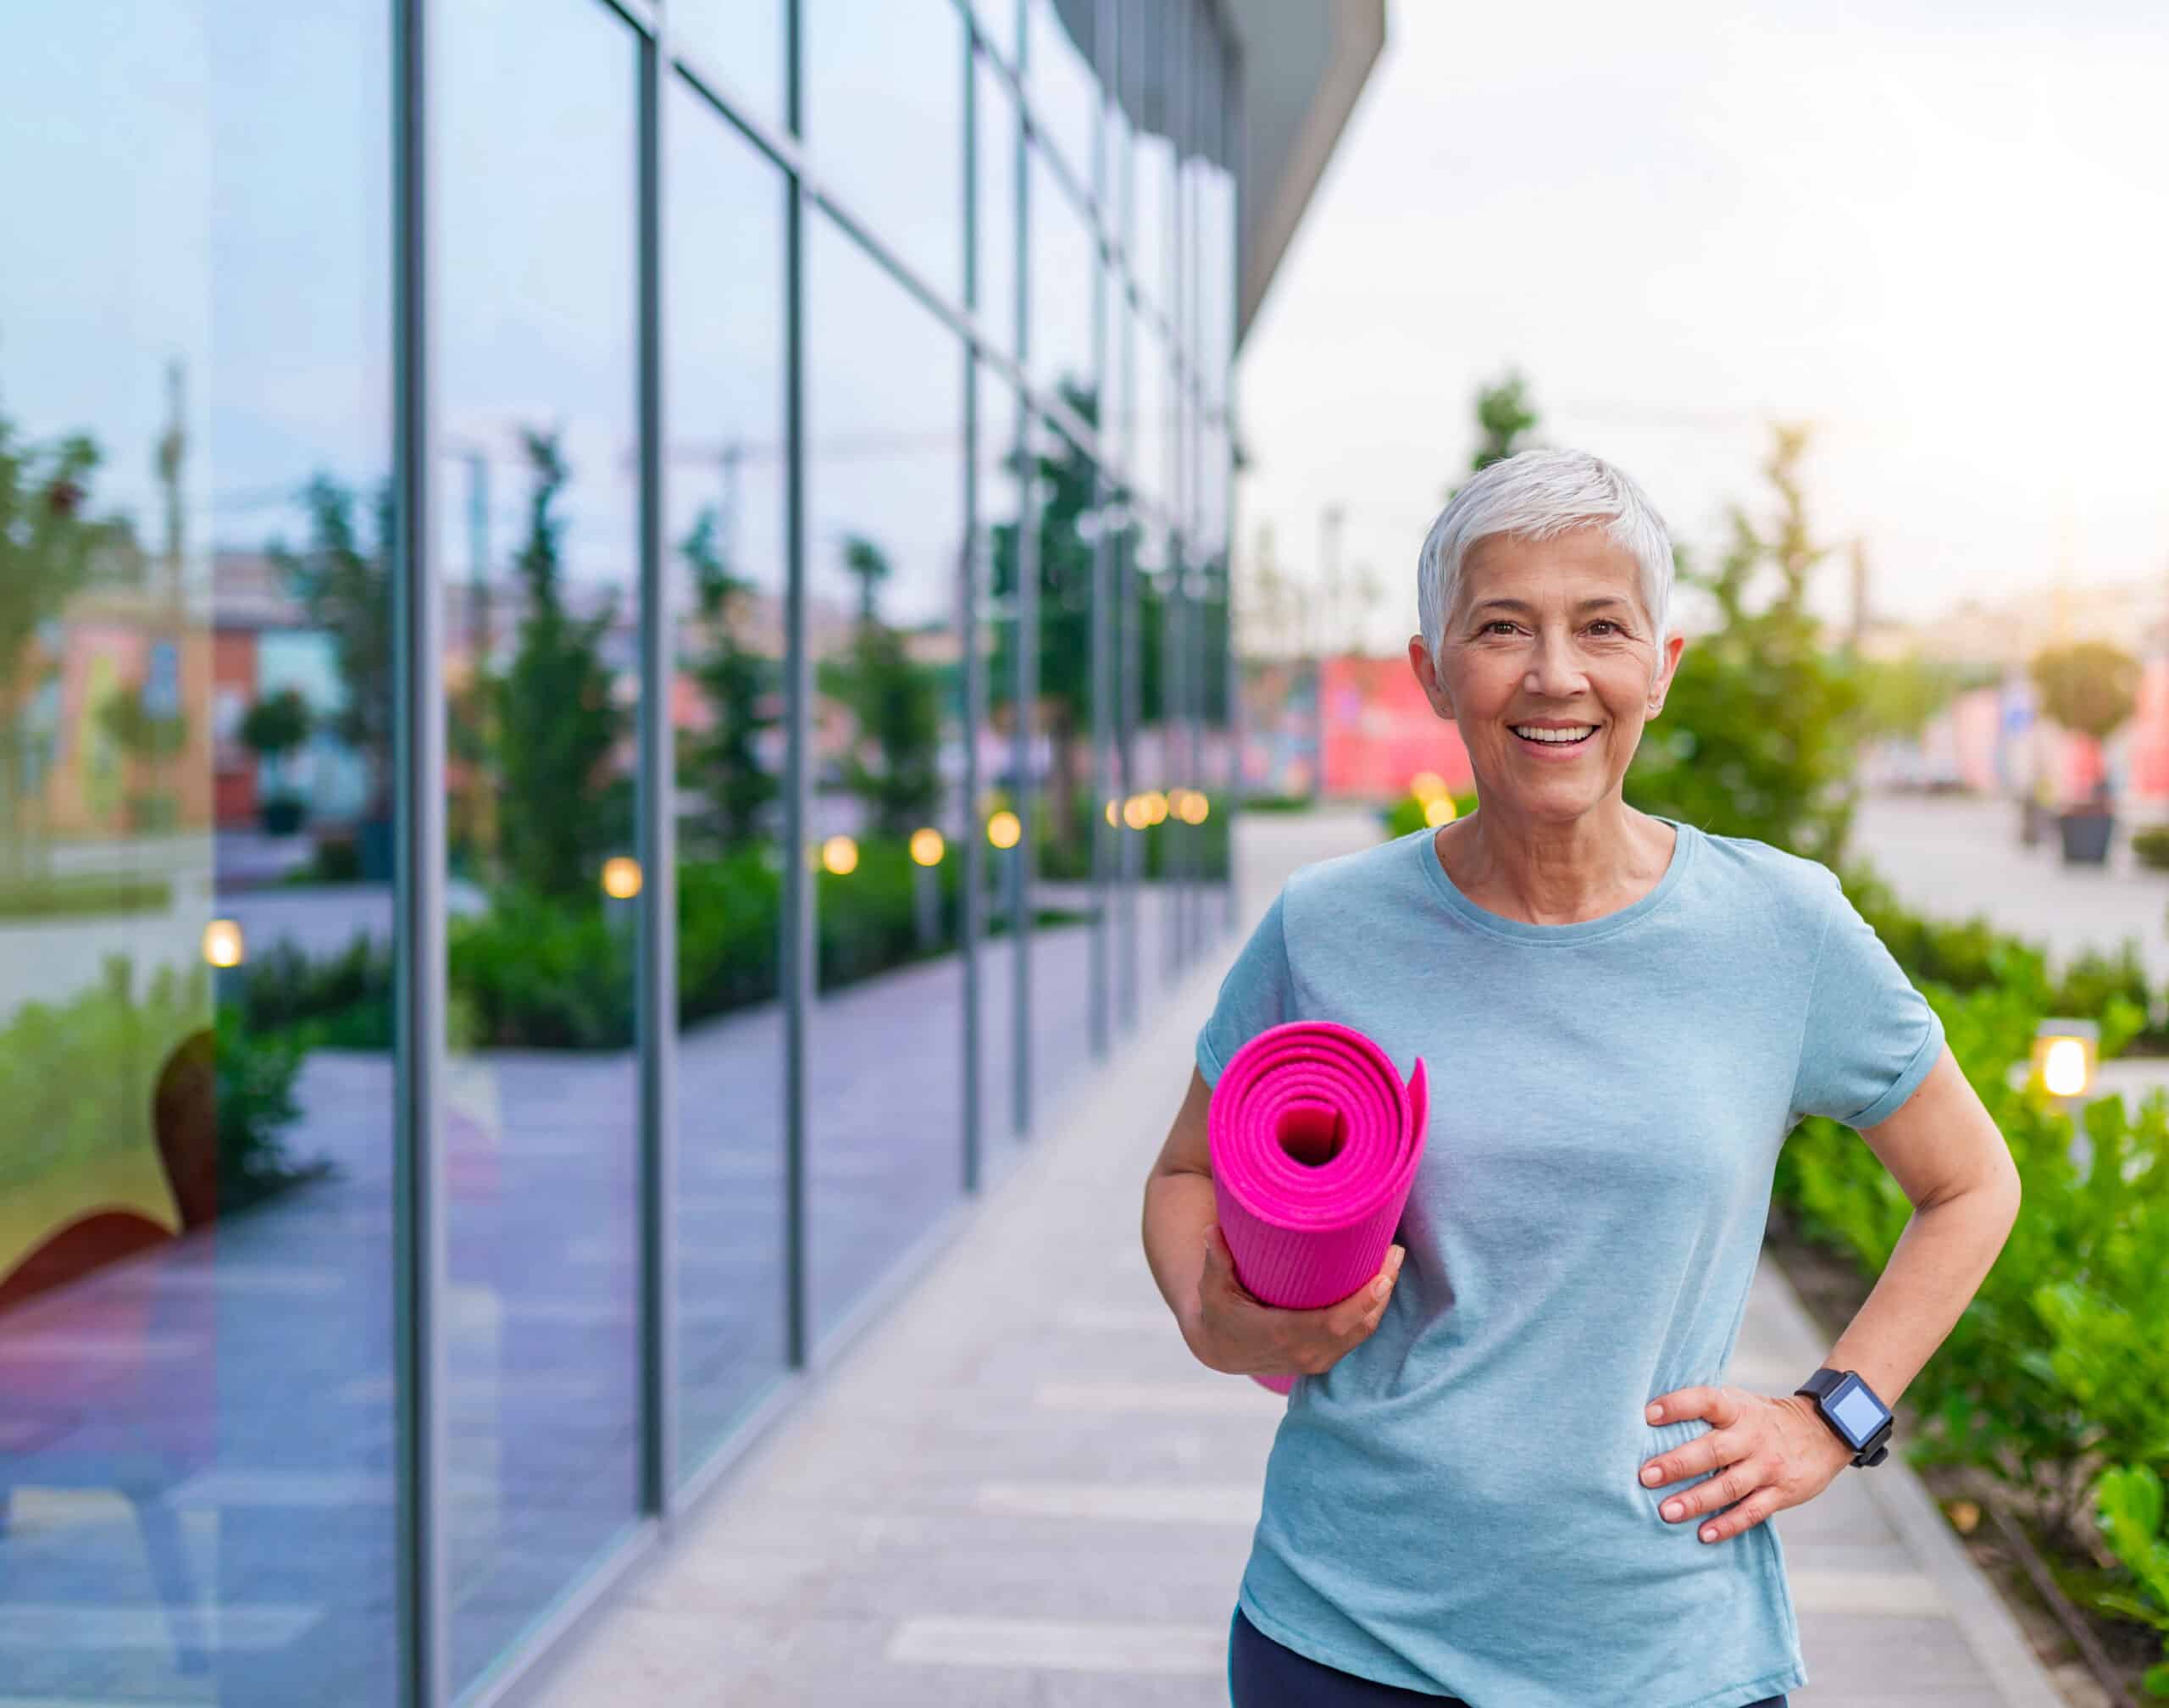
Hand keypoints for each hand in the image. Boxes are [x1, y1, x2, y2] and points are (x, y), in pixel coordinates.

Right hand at [1187, 1223, 1404, 1378]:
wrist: (1219, 1348)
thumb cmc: (1217, 1311)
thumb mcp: (1212, 1287)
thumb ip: (1215, 1259)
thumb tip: (1212, 1230)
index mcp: (1283, 1335)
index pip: (1335, 1323)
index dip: (1362, 1302)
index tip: (1383, 1275)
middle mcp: (1305, 1353)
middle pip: (1358, 1325)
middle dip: (1382, 1291)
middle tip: (1395, 1252)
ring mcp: (1316, 1360)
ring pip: (1361, 1332)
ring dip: (1381, 1300)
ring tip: (1392, 1262)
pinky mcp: (1323, 1358)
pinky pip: (1355, 1336)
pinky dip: (1370, 1311)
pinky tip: (1380, 1284)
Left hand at [1640, 1386, 1853, 1542]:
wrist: (1824, 1431)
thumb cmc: (1762, 1419)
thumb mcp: (1740, 1403)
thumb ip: (1707, 1411)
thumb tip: (1650, 1417)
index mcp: (1738, 1409)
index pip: (1706, 1401)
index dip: (1677, 1405)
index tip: (1647, 1414)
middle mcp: (1752, 1437)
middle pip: (1712, 1451)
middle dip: (1677, 1464)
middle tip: (1645, 1476)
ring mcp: (1768, 1467)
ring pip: (1729, 1486)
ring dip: (1696, 1500)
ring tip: (1666, 1512)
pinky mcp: (1782, 1493)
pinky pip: (1752, 1512)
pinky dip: (1727, 1525)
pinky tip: (1703, 1535)